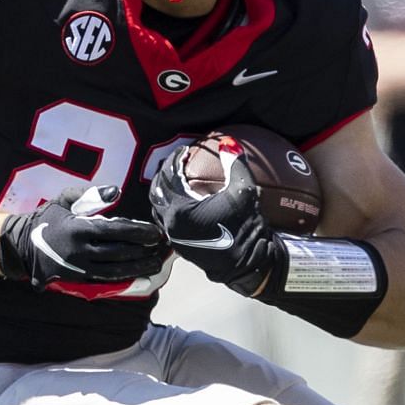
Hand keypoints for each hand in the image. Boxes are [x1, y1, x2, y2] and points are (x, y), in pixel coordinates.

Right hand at [0, 186, 170, 296]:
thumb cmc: (47, 218)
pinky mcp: (78, 279)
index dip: (139, 232)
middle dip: (144, 250)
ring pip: (115, 270)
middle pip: (120, 252)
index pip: (116, 231)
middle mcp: (81, 251)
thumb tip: (116, 192)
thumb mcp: (64, 200)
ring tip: (156, 264)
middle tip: (163, 247)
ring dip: (138, 267)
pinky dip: (125, 278)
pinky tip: (139, 275)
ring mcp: (79, 268)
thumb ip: (90, 195)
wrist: (22, 246)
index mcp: (79, 229)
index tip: (156, 232)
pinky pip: (106, 279)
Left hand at [148, 149, 284, 296]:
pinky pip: (165, 220)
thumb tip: (228, 142)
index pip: (170, 177)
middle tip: (175, 162)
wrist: (248, 262)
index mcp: (181, 210)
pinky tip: (181, 199)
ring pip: (157, 207)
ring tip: (175, 178)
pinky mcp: (178, 245)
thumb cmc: (246, 226)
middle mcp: (171, 224)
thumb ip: (234, 163)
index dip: (176, 160)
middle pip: (157, 191)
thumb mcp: (243, 190)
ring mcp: (173, 236)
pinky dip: (168, 206)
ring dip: (163, 190)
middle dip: (164, 173)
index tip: (184, 151)